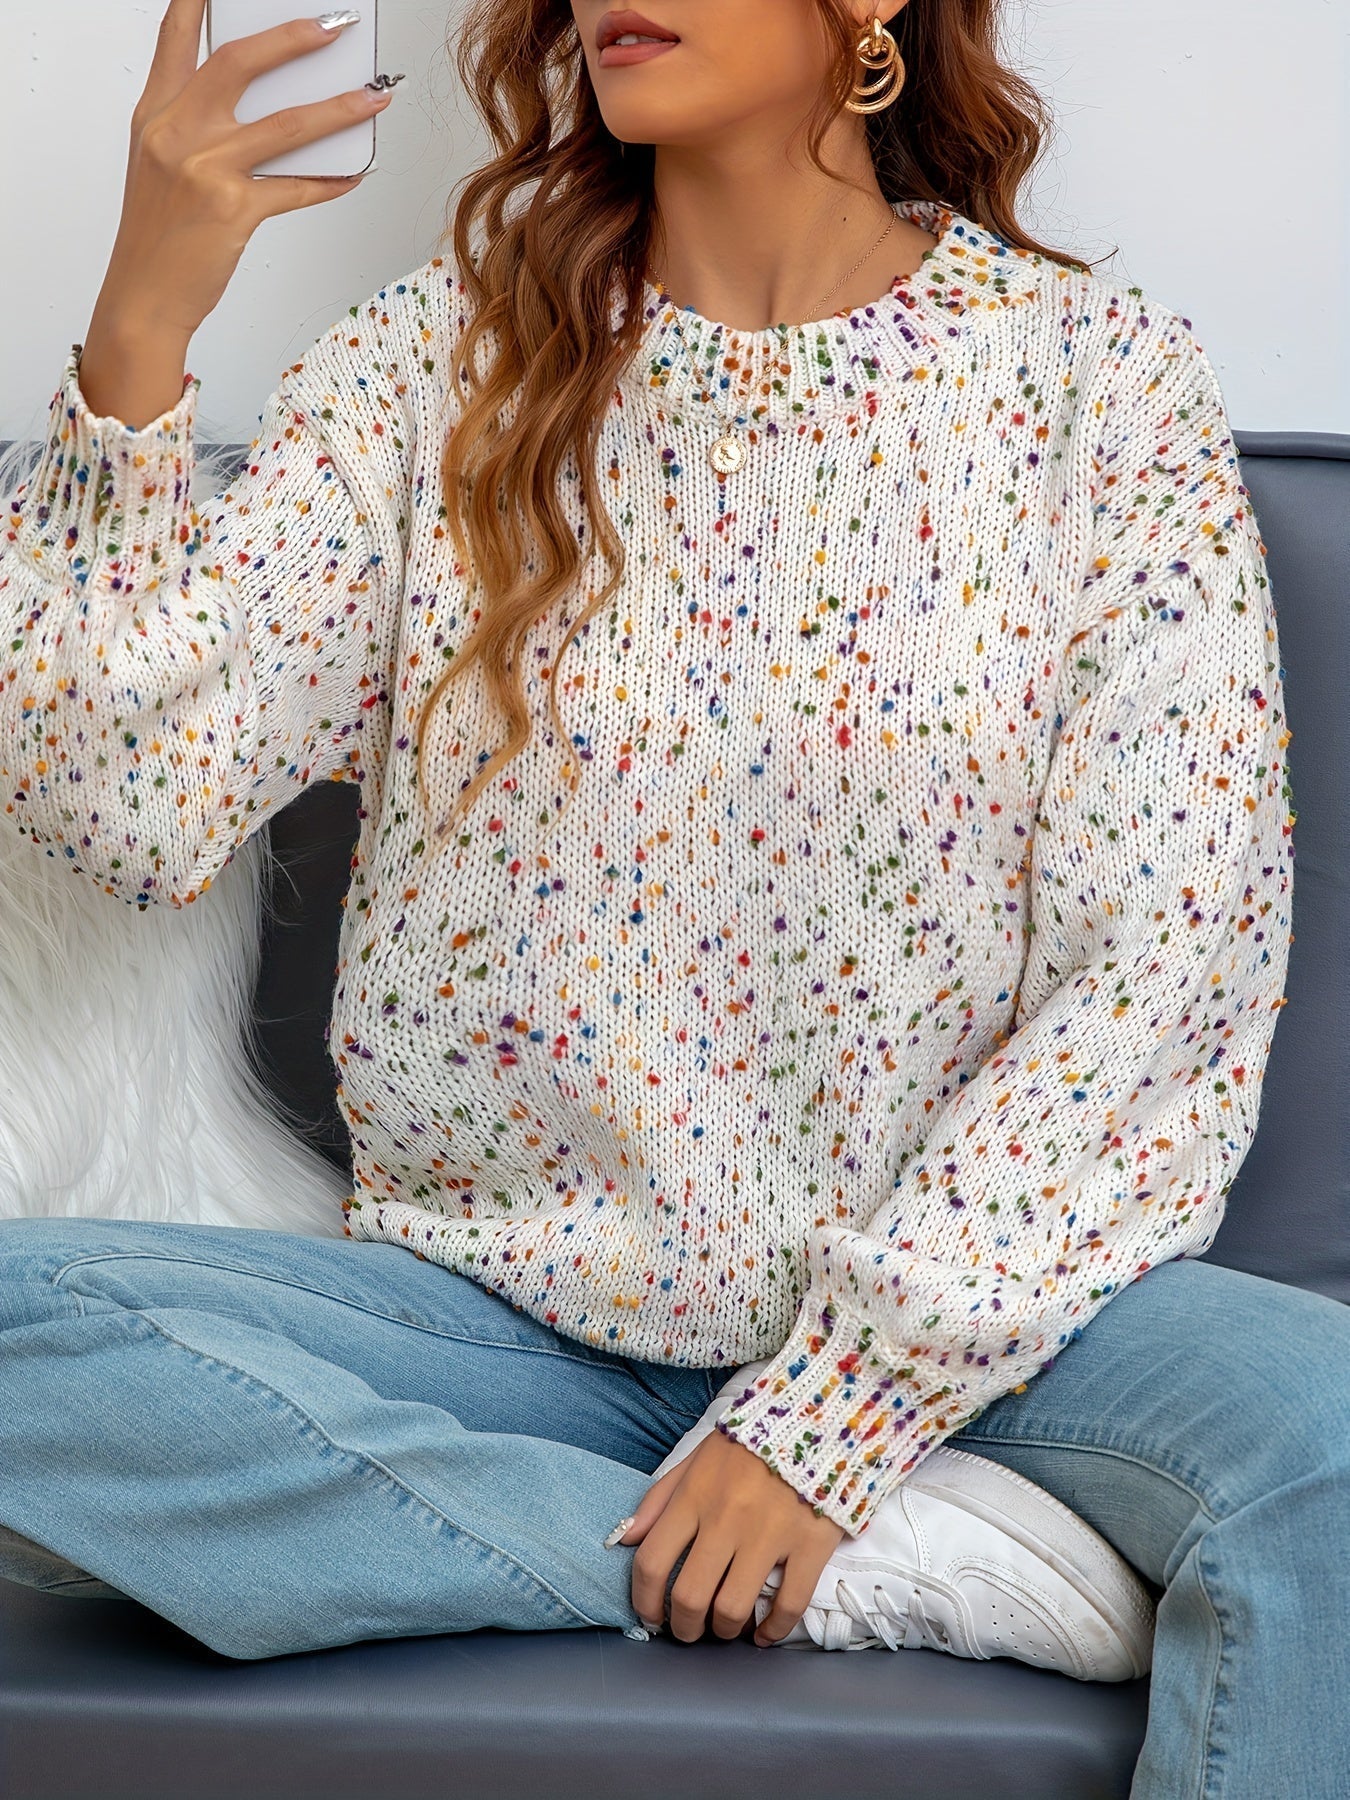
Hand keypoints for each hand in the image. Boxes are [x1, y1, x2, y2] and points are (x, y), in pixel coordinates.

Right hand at [94, 1, 394, 344]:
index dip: (200, 1)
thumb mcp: (161, 165)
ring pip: (286, 125)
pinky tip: (353, 173)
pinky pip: (297, 188)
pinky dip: (330, 181)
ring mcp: (205, 168)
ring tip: (373, 100)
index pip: (176, 37)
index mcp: (154, 114)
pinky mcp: (233, 210)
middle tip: (333, 27)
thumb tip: (270, 110)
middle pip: (240, 62)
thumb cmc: (156, 235)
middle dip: (293, 37)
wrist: (143, 296)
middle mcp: (176, 131)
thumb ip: (198, 128)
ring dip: (339, 110)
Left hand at [615, 1428, 844, 1645]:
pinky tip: (765, 1634)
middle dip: (684, 1627)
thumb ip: (659, 1498)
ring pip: (733, 1608)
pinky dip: (774, 1631)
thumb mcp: (697, 1458)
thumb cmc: (751, 1443)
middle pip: (690, 1596)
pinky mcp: (810, 1544)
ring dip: (724, 1631)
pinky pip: (789, 1605)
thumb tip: (625, 1539)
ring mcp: (770, 1533)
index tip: (652, 1616)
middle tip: (689, 1631)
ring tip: (726, 1628)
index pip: (652, 1562)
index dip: (644, 1602)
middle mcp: (727, 1518)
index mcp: (694, 1495)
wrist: (817, 1417)